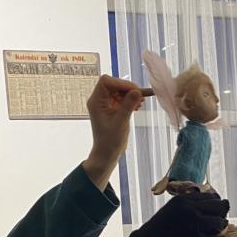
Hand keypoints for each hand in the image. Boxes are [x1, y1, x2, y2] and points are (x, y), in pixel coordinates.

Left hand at [82, 75, 143, 189]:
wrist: (107, 154)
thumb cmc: (110, 141)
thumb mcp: (121, 122)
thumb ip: (128, 105)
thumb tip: (137, 91)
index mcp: (96, 102)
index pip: (106, 82)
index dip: (121, 83)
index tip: (134, 90)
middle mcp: (99, 101)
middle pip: (113, 84)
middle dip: (127, 89)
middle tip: (140, 97)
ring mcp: (105, 104)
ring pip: (118, 91)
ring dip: (130, 95)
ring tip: (140, 103)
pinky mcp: (111, 109)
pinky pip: (121, 99)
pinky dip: (129, 100)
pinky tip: (137, 107)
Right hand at [102, 192, 228, 236]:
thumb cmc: (158, 231)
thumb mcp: (172, 211)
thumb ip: (189, 206)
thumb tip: (213, 203)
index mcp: (183, 200)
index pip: (211, 197)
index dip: (216, 204)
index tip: (216, 210)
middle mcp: (190, 209)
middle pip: (220, 206)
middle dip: (222, 213)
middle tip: (221, 220)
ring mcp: (195, 225)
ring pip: (220, 222)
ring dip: (219, 228)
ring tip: (213, 232)